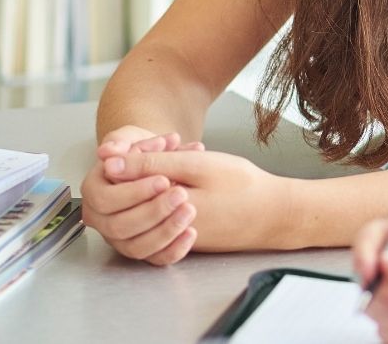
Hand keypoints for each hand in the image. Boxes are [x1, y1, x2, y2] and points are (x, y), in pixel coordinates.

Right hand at [82, 126, 202, 264]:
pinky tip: (191, 233)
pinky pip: (154, 259)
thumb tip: (108, 151)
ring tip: (189, 211)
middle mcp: (101, 218)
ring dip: (164, 232)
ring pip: (135, 247)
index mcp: (94, 190)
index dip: (134, 192)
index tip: (164, 179)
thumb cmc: (143, 151)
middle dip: (152, 211)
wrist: (158, 163)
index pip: (106, 199)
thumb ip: (123, 142)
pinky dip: (174, 250)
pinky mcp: (140, 248)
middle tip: (180, 195)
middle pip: (118, 226)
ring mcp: (119, 238)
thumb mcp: (134, 138)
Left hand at [103, 148, 282, 254]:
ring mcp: (171, 239)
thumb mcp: (195, 165)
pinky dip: (168, 201)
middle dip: (140, 176)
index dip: (130, 161)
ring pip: (143, 213)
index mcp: (159, 210)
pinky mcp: (185, 239)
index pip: (119, 189)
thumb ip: (151, 165)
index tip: (155, 147)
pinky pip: (161, 222)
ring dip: (154, 189)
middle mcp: (159, 231)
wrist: (276, 214)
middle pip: (125, 205)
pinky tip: (187, 183)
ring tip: (178, 169)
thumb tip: (111, 165)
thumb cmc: (242, 186)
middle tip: (164, 156)